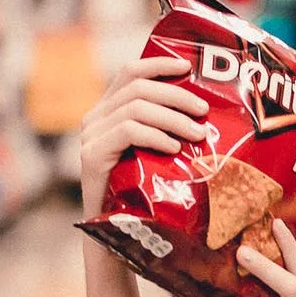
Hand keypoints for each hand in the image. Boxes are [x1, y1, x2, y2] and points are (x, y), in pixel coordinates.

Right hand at [77, 55, 213, 216]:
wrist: (118, 232)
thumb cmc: (144, 193)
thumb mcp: (155, 153)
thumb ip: (165, 129)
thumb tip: (205, 111)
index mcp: (109, 111)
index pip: (130, 72)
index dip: (158, 64)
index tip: (188, 66)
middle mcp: (95, 118)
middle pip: (138, 88)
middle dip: (176, 95)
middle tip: (203, 111)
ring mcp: (91, 136)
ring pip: (135, 108)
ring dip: (172, 118)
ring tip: (197, 134)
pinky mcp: (92, 155)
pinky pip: (128, 131)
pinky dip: (155, 136)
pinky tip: (174, 148)